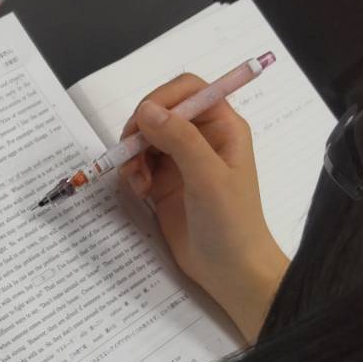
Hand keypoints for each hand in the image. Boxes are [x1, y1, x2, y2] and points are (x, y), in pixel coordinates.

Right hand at [120, 75, 287, 342]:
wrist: (230, 271)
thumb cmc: (231, 223)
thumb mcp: (208, 178)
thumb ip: (179, 140)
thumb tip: (146, 110)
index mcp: (223, 127)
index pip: (189, 90)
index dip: (163, 98)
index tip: (142, 121)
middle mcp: (202, 138)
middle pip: (160, 112)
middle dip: (140, 131)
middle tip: (130, 155)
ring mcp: (182, 161)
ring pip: (145, 139)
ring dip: (133, 156)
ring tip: (137, 183)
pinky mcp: (166, 183)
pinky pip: (140, 164)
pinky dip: (133, 174)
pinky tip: (140, 193)